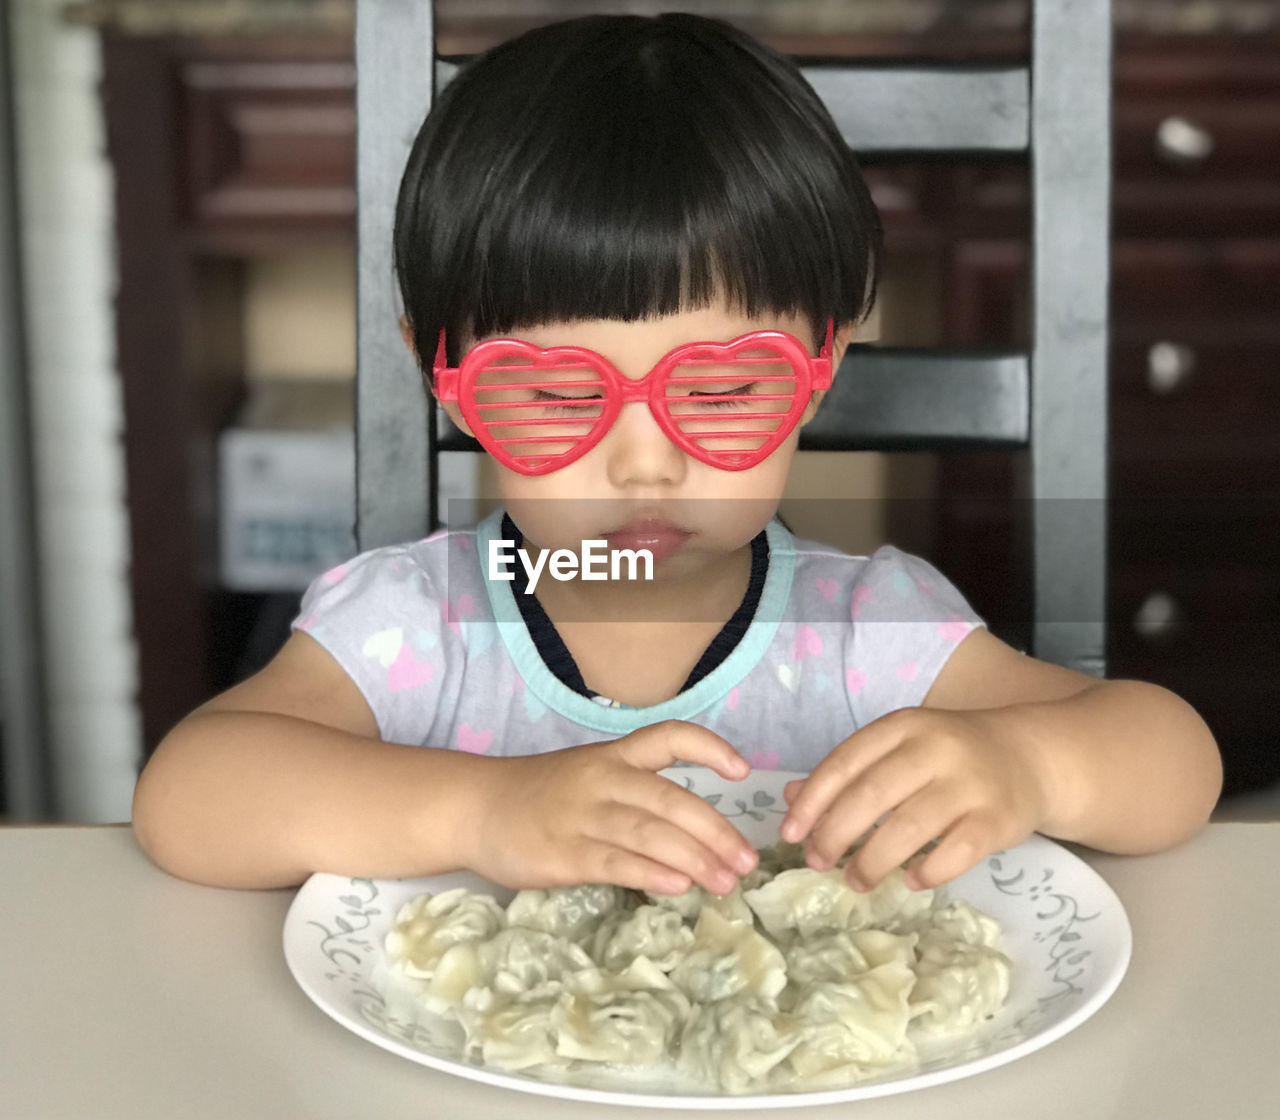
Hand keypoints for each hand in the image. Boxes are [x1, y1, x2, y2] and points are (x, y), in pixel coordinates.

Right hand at [467, 720, 758, 896]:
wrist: (476, 808)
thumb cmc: (541, 796)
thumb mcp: (591, 777)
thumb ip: (638, 799)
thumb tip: (699, 841)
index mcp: (614, 756)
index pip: (669, 737)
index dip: (709, 749)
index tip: (743, 771)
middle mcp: (604, 780)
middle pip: (671, 800)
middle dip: (716, 832)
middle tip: (748, 861)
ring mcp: (583, 816)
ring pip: (650, 833)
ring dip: (696, 859)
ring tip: (727, 882)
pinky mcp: (564, 852)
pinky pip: (616, 862)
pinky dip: (652, 874)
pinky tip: (679, 887)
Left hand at [779, 707, 1051, 890]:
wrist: (1029, 757)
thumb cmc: (950, 757)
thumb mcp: (898, 750)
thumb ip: (849, 772)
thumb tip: (791, 800)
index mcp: (903, 726)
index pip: (845, 763)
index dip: (812, 801)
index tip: (790, 833)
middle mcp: (934, 748)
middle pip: (871, 796)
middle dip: (835, 835)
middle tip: (817, 862)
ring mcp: (969, 784)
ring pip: (908, 828)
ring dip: (873, 862)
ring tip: (855, 880)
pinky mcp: (997, 820)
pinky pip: (954, 854)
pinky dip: (926, 872)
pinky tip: (911, 880)